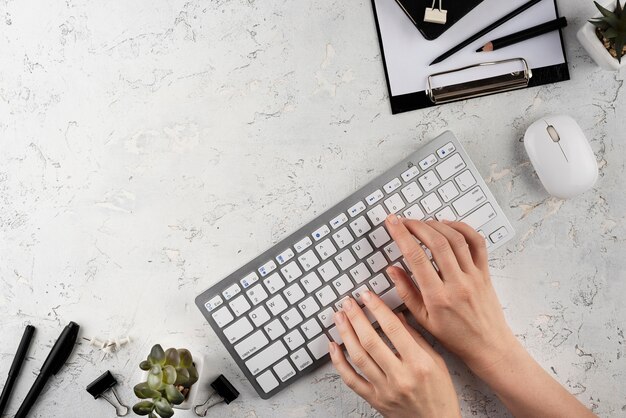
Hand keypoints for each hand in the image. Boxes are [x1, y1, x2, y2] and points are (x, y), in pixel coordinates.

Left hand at [328, 291, 460, 417]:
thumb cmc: (440, 392)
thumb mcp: (436, 361)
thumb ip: (416, 337)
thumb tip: (396, 315)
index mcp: (419, 363)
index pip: (393, 329)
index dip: (377, 308)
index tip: (366, 295)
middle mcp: (401, 376)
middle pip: (371, 341)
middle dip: (356, 317)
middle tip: (347, 302)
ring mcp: (385, 389)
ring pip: (358, 357)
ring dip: (345, 334)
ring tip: (339, 317)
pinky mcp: (375, 400)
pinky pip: (351, 380)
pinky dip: (339, 362)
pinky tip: (334, 346)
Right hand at [384, 214, 516, 373]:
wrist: (488, 346)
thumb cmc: (455, 337)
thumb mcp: (423, 320)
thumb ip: (406, 292)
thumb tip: (392, 269)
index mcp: (438, 297)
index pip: (416, 258)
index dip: (402, 235)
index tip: (392, 223)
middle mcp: (457, 283)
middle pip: (437, 242)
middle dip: (417, 226)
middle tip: (404, 220)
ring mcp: (474, 276)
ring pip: (456, 239)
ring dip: (436, 225)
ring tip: (422, 223)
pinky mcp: (485, 272)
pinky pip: (477, 243)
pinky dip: (462, 228)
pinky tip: (448, 226)